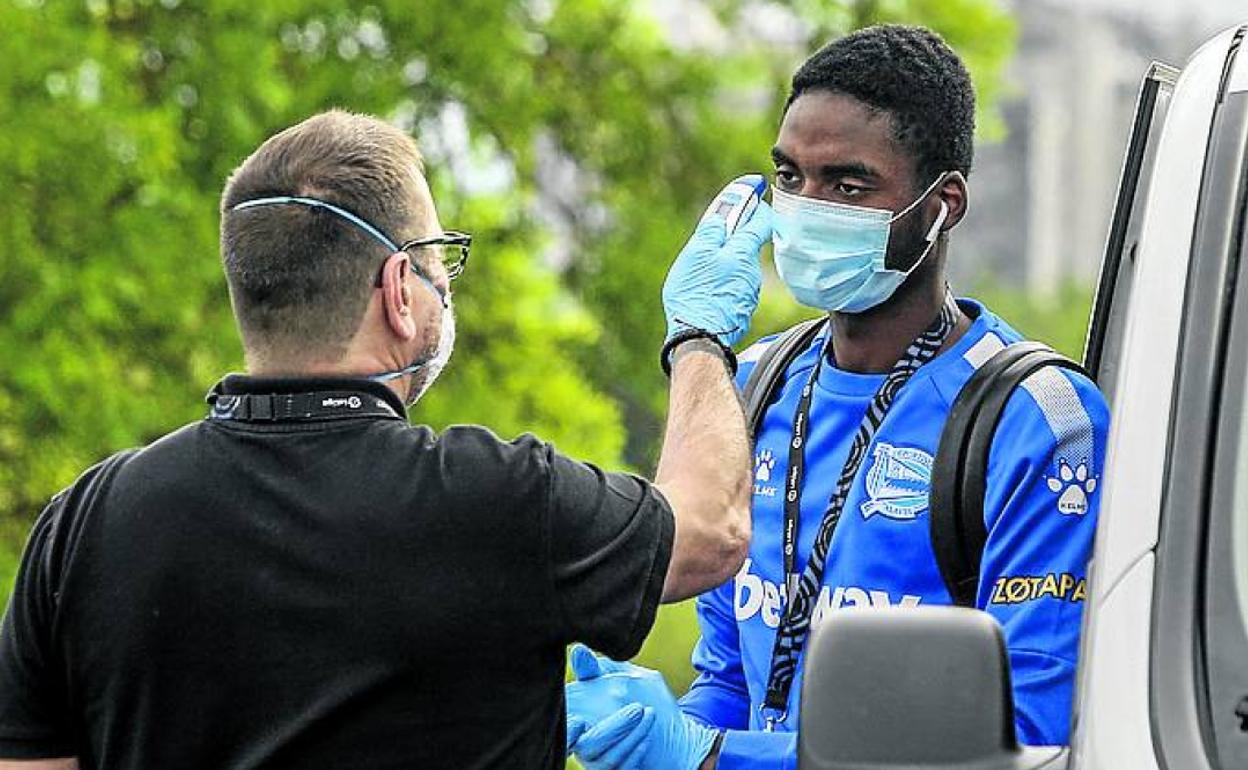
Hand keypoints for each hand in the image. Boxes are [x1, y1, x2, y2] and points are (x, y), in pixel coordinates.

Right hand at [566, 645, 717, 769]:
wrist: (671, 728)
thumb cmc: (638, 698)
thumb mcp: (620, 679)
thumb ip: (597, 669)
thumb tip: (578, 651)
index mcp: (578, 722)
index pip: (564, 731)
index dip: (567, 731)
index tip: (579, 721)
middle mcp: (585, 747)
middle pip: (587, 747)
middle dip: (612, 729)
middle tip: (637, 709)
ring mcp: (601, 764)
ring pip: (608, 760)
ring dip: (631, 736)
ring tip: (650, 714)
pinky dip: (637, 752)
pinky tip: (649, 736)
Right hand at [662, 193, 772, 350]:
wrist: (698, 336)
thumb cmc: (695, 294)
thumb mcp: (697, 253)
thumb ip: (713, 230)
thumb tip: (724, 214)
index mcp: (742, 253)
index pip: (759, 221)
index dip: (756, 203)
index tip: (756, 188)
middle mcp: (752, 272)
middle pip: (746, 246)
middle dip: (732, 238)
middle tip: (711, 237)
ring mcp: (748, 293)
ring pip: (738, 269)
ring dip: (726, 264)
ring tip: (702, 273)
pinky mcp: (741, 310)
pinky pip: (734, 288)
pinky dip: (724, 284)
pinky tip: (708, 292)